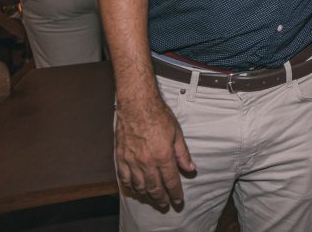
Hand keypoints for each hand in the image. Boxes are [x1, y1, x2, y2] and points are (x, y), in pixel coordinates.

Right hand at [115, 95, 194, 209]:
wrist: (136, 106)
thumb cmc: (158, 116)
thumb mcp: (177, 134)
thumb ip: (183, 154)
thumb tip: (190, 168)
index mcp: (163, 156)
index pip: (171, 181)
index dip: (175, 194)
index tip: (178, 201)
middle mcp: (147, 162)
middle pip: (155, 188)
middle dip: (161, 199)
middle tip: (166, 205)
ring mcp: (132, 161)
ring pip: (139, 186)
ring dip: (147, 195)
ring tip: (153, 199)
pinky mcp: (121, 158)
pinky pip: (124, 178)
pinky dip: (130, 187)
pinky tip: (135, 189)